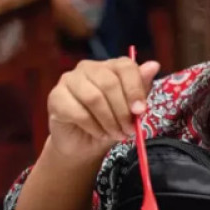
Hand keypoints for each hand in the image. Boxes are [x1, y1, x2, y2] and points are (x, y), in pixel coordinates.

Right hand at [46, 57, 161, 160]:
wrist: (84, 143)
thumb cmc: (111, 122)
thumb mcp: (131, 107)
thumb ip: (141, 87)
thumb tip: (154, 65)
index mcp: (110, 66)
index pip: (125, 66)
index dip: (135, 89)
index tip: (141, 111)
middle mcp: (88, 68)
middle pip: (109, 83)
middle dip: (123, 111)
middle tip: (129, 130)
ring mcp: (69, 81)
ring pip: (94, 98)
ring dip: (109, 121)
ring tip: (116, 134)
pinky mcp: (55, 98)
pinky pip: (78, 112)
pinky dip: (94, 127)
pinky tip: (100, 134)